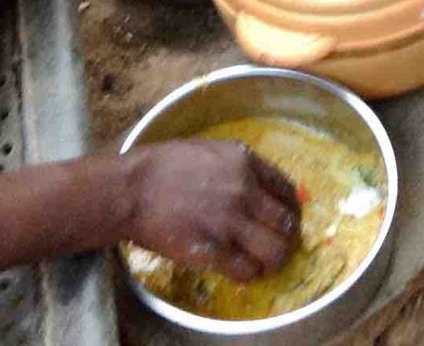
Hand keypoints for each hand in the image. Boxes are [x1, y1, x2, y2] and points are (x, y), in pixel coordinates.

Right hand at [122, 140, 301, 280]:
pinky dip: (249, 274)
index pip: (287, 190)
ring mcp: (231, 221)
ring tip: (264, 264)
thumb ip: (236, 166)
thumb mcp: (207, 149)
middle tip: (279, 245)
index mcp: (244, 161)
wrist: (131, 189)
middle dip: (287, 238)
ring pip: (275, 251)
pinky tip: (241, 271)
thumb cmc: (161, 166)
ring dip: (273, 261)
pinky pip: (247, 270)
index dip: (291, 209)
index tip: (287, 219)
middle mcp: (245, 190)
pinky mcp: (214, 250)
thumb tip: (256, 184)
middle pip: (287, 224)